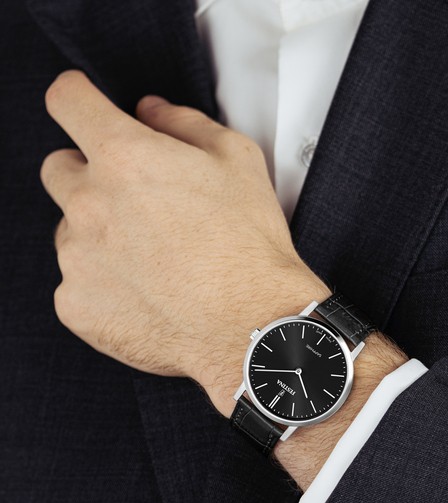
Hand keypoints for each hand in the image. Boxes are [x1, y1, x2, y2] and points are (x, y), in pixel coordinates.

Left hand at [41, 70, 330, 387]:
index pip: (69, 102)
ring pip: (69, 229)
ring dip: (98, 232)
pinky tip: (145, 290)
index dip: (78, 97)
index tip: (84, 105)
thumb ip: (184, 122)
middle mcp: (89, 204)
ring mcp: (77, 258)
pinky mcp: (76, 305)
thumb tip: (151, 111)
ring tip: (152, 255)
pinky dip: (102, 281)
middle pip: (59, 168)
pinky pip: (76, 281)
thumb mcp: (237, 160)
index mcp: (125, 158)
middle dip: (90, 173)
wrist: (250, 324)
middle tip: (136, 198)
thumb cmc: (249, 245)